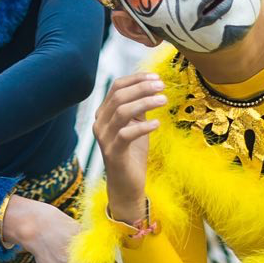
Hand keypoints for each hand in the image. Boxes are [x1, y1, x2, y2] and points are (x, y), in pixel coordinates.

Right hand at [93, 73, 165, 220]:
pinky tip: (157, 124)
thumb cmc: (132, 153)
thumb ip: (139, 107)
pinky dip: (143, 127)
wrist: (127, 185)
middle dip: (142, 88)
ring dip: (144, 102)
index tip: (156, 77)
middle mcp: (100, 123)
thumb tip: (151, 86)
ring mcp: (104, 138)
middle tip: (162, 87)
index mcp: (104, 113)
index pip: (116, 86)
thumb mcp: (137, 125)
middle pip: (118, 96)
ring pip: (121, 112)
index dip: (136, 79)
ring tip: (164, 100)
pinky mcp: (112, 152)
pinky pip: (126, 134)